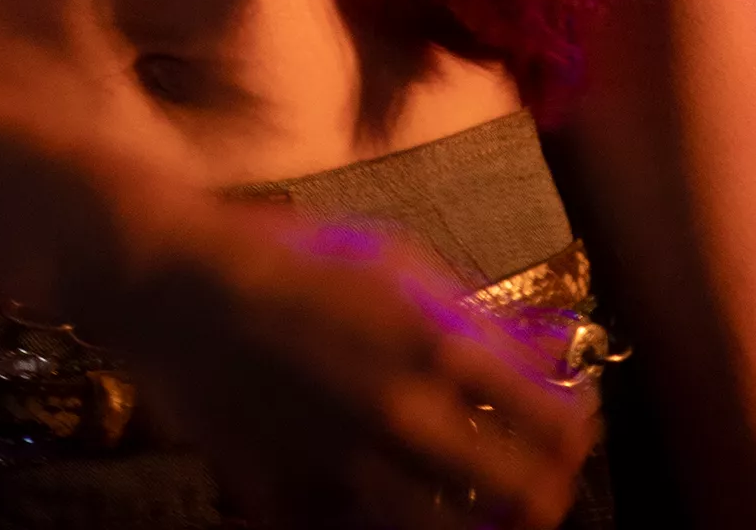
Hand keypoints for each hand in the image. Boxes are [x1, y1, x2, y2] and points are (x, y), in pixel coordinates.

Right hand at [93, 190, 595, 526]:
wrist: (179, 283)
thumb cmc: (290, 254)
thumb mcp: (392, 256)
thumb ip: (470, 309)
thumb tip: (542, 348)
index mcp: (434, 342)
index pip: (551, 418)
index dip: (576, 428)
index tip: (572, 423)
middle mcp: (402, 414)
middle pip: (521, 496)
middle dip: (544, 492)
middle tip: (538, 479)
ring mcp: (349, 466)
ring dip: (475, 525)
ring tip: (477, 507)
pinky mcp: (296, 501)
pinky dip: (387, 528)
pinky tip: (392, 505)